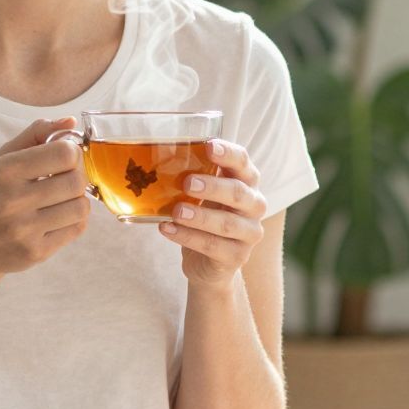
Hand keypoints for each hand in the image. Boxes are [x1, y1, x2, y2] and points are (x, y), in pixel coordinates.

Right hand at [0, 116, 90, 280]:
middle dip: (78, 178)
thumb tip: (71, 121)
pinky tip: (57, 218)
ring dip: (77, 201)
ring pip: (81, 207)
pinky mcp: (35, 252)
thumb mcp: (2, 159)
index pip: (65, 153)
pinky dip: (74, 221)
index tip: (66, 158)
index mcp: (5, 171)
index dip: (73, 153)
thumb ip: (36, 134)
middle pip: (76, 181)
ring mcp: (24, 229)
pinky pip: (76, 229)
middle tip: (66, 180)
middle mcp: (13, 200)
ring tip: (61, 201)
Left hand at [159, 137, 264, 289]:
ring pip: (227, 223)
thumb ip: (191, 176)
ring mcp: (249, 233)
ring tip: (176, 212)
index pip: (243, 162)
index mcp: (246, 181)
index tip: (209, 146)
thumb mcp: (201, 194)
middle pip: (239, 193)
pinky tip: (167, 229)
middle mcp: (254, 205)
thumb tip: (154, 157)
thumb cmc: (205, 216)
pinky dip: (188, 237)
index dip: (228, 153)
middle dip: (213, 187)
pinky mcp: (237, 256)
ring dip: (200, 216)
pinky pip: (213, 246)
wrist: (209, 262)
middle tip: (187, 183)